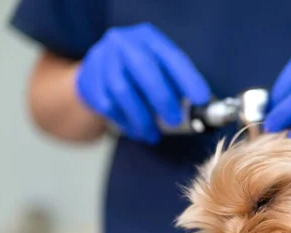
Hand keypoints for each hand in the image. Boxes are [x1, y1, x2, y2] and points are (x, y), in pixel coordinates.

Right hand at [76, 22, 210, 143]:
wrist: (97, 71)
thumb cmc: (140, 73)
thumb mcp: (159, 66)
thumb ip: (177, 83)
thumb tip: (202, 110)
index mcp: (148, 38)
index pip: (172, 57)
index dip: (188, 79)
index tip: (201, 100)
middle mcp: (124, 44)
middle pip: (143, 69)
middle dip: (162, 99)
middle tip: (175, 120)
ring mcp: (103, 60)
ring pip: (122, 91)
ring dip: (142, 118)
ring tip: (153, 135)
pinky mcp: (88, 81)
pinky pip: (108, 106)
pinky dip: (126, 122)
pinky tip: (136, 130)